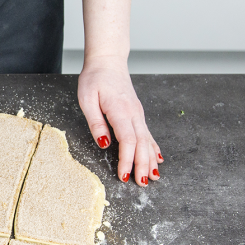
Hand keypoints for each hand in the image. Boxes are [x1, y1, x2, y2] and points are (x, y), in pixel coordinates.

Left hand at [78, 58, 162, 185]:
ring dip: (151, 160)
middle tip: (142, 183)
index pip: (128, 140)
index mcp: (120, 111)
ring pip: (147, 140)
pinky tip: (158, 159)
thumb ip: (96, 122)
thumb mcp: (87, 99)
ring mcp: (138, 113)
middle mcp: (133, 113)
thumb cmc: (94, 79)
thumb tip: (104, 144)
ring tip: (153, 177)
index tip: (124, 175)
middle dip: (142, 165)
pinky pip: (148, 134)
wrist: (108, 61)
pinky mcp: (137, 113)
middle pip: (141, 144)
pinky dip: (153, 148)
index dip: (127, 160)